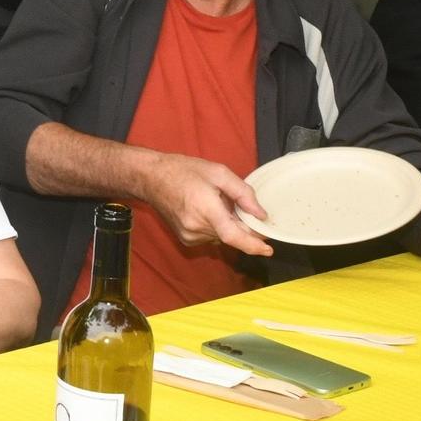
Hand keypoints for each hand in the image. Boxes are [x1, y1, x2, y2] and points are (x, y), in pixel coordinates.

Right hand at [142, 153, 272, 256]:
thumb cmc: (183, 171)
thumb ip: (243, 193)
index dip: (253, 245)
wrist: (151, 178)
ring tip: (217, 203)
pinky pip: (212, 237)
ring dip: (229, 224)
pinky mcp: (186, 239)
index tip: (269, 249)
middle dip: (243, 225)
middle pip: (232, 235)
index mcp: (206, 209)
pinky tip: (208, 210)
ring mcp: (190, 236)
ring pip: (223, 237)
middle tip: (241, 206)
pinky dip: (218, 227)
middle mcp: (197, 228)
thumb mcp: (218, 172)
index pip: (233, 236)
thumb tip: (260, 214)